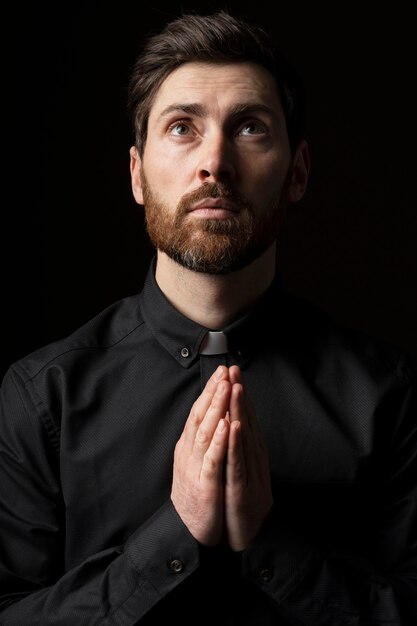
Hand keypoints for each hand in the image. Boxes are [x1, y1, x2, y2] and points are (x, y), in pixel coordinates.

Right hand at [171, 365, 230, 545]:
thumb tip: (213, 414)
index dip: (210, 390)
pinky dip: (220, 441)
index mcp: (188, 445)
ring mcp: (195, 468)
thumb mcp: (196, 461)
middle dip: (213, 391)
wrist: (185, 531)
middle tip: (224, 370)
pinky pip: (212, 459)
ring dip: (217, 408)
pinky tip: (229, 425)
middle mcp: (188, 451)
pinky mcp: (205, 486)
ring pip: (205, 432)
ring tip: (226, 387)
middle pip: (200, 415)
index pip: (199, 411)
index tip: (222, 371)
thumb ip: (202, 438)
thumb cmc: (195, 494)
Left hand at [224, 365, 272, 550]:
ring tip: (236, 388)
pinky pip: (237, 463)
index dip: (238, 393)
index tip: (232, 371)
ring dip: (239, 412)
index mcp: (248, 451)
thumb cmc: (242, 500)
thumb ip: (239, 445)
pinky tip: (234, 427)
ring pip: (243, 437)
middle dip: (239, 393)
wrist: (248, 535)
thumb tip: (235, 421)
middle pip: (245, 420)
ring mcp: (248, 472)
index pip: (242, 416)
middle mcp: (251, 457)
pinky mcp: (241, 488)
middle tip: (234, 369)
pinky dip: (235, 444)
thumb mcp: (240, 467)